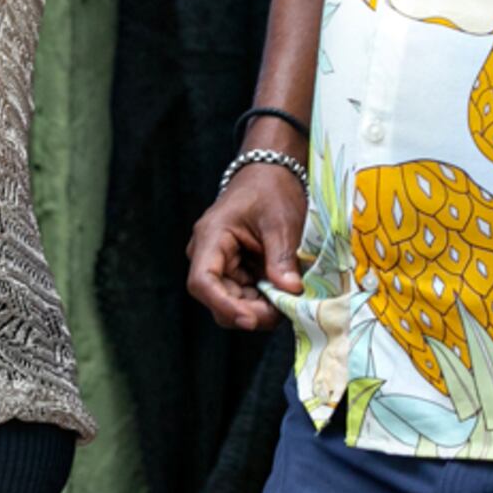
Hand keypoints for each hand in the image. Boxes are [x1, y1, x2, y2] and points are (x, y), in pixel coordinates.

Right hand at [185, 163, 308, 331]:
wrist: (270, 173)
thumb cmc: (271, 189)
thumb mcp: (281, 222)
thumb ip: (282, 257)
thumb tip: (289, 292)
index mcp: (211, 237)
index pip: (203, 281)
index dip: (223, 305)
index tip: (251, 319)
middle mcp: (208, 254)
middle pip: (217, 298)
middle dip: (249, 312)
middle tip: (283, 311)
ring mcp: (220, 264)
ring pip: (231, 302)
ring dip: (258, 309)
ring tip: (287, 301)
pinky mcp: (234, 270)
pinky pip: (243, 295)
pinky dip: (262, 300)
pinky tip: (282, 294)